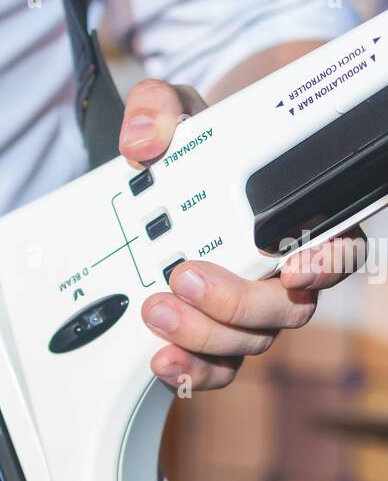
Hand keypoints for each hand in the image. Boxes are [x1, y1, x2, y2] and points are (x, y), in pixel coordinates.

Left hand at [118, 79, 363, 391]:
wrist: (158, 185)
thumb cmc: (191, 147)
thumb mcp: (174, 112)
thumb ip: (159, 108)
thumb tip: (144, 140)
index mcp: (293, 215)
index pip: (337, 247)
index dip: (326, 263)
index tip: (296, 267)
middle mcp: (280, 270)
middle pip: (288, 306)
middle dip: (237, 300)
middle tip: (185, 276)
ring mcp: (247, 309)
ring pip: (249, 341)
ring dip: (204, 334)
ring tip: (157, 311)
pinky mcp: (210, 335)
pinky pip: (215, 368)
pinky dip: (192, 371)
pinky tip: (162, 360)